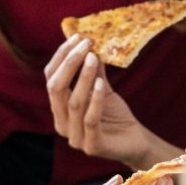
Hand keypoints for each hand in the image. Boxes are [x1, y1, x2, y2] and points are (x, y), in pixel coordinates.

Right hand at [45, 34, 172, 168]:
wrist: (135, 141)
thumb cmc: (115, 115)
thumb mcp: (102, 88)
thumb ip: (94, 71)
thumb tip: (90, 43)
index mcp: (59, 109)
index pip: (50, 79)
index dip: (61, 56)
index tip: (77, 37)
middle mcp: (61, 124)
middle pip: (56, 89)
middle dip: (69, 63)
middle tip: (85, 44)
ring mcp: (75, 138)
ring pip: (73, 103)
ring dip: (83, 77)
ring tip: (94, 57)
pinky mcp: (92, 146)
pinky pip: (90, 120)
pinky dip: (95, 99)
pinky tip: (101, 83)